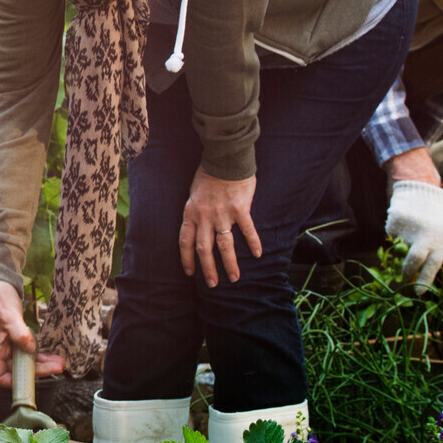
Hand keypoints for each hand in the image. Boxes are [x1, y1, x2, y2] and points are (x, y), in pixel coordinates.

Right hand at [0, 278, 66, 377]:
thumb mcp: (9, 315)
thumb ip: (19, 333)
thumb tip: (30, 348)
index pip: (0, 376)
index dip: (14, 382)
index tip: (31, 380)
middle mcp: (0, 350)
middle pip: (18, 370)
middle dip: (38, 371)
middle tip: (58, 367)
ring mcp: (8, 346)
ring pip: (26, 362)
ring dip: (43, 363)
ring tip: (60, 362)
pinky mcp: (17, 340)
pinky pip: (29, 352)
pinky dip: (41, 354)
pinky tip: (52, 354)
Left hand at [177, 169, 261, 286]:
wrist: (224, 157)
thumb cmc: (209, 174)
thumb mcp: (194, 194)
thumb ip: (196, 211)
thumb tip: (198, 227)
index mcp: (191, 213)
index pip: (185, 241)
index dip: (187, 259)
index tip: (190, 272)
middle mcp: (205, 216)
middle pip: (204, 249)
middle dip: (208, 269)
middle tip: (213, 284)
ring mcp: (223, 214)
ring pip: (225, 245)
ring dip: (229, 264)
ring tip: (235, 278)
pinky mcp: (240, 208)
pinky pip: (247, 230)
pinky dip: (253, 243)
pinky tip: (258, 254)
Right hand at [387, 179, 442, 290]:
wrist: (421, 187)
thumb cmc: (434, 217)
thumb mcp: (441, 233)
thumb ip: (432, 253)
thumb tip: (417, 277)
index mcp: (440, 239)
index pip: (432, 265)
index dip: (424, 281)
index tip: (417, 293)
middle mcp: (425, 234)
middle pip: (413, 261)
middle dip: (406, 273)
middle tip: (402, 279)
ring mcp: (409, 227)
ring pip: (399, 249)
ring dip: (400, 250)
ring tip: (407, 236)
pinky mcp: (395, 221)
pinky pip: (391, 237)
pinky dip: (395, 236)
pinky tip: (403, 224)